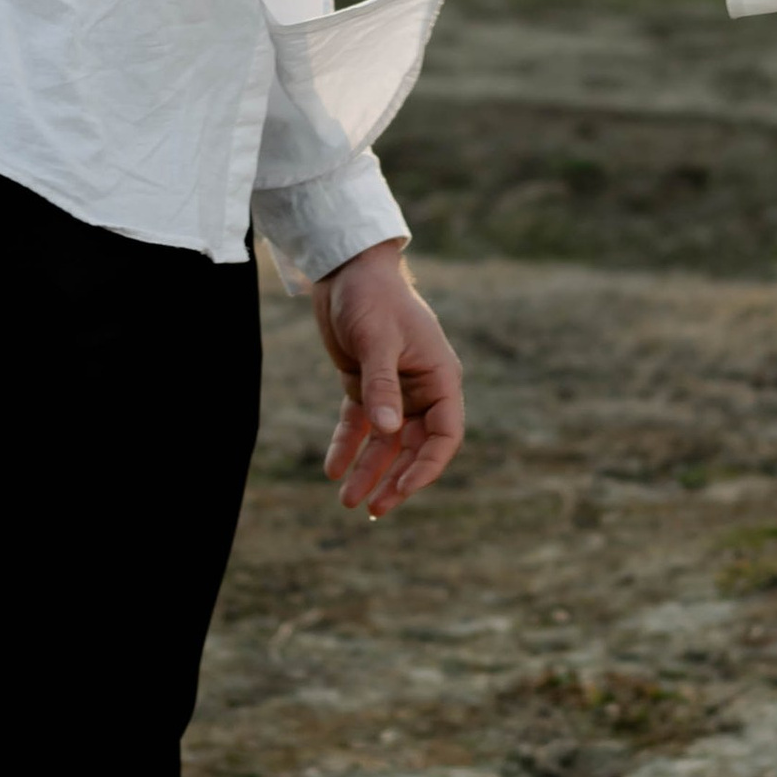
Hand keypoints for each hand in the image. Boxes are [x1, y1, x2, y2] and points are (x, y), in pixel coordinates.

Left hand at [312, 239, 465, 517]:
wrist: (346, 268)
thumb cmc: (372, 297)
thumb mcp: (377, 340)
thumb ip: (382, 387)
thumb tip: (387, 431)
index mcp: (440, 378)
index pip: (444, 435)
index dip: (426, 466)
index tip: (403, 489)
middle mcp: (421, 389)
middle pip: (414, 446)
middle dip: (394, 478)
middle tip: (373, 508)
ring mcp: (393, 389)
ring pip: (385, 441)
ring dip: (368, 470)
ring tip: (347, 500)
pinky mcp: (365, 384)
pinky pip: (359, 424)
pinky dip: (347, 446)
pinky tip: (332, 469)